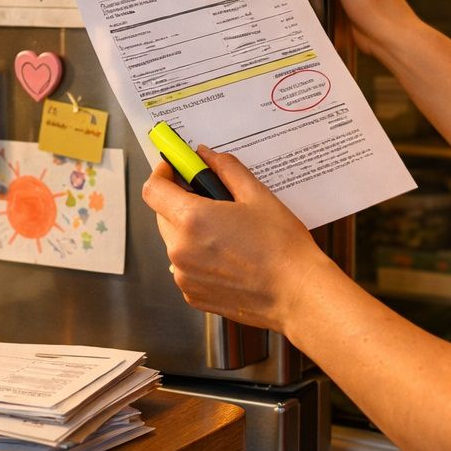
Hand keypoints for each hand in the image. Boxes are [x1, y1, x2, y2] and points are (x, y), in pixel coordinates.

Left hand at [141, 147, 330, 334]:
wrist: (297, 294)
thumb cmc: (282, 248)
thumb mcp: (257, 196)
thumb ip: (226, 169)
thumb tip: (206, 155)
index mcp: (193, 220)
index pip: (153, 189)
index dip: (162, 174)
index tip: (174, 169)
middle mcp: (181, 250)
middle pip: (162, 215)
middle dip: (180, 201)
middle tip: (209, 198)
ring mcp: (184, 276)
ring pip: (174, 242)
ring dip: (190, 231)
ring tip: (226, 232)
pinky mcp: (192, 295)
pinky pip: (185, 267)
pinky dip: (198, 257)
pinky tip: (227, 256)